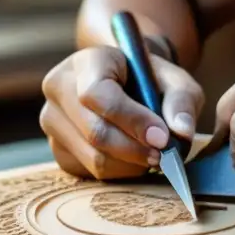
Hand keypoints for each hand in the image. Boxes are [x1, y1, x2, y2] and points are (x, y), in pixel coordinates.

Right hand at [40, 45, 204, 179]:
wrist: (128, 86)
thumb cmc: (152, 81)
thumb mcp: (176, 81)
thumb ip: (182, 102)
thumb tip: (181, 133)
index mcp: (87, 61)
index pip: (97, 94)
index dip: (131, 119)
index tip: (162, 137)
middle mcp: (59, 88)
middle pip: (94, 131)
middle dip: (135, 149)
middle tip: (163, 156)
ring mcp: (53, 120)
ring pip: (93, 157)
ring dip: (130, 164)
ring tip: (153, 156)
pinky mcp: (58, 149)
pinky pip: (89, 172)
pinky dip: (119, 172)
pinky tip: (134, 160)